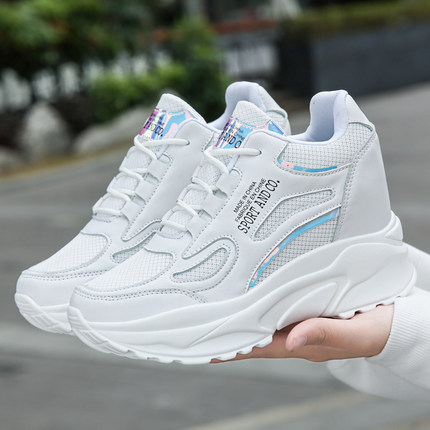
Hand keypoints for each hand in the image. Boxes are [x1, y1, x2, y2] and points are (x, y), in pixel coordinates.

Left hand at [212, 305, 393, 362]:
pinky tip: (254, 297)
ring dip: (244, 317)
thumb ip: (324, 334)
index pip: (261, 347)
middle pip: (257, 334)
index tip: (209, 348)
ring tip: (220, 312)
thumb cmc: (375, 330)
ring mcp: (302, 321)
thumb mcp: (353, 333)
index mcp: (304, 343)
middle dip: (232, 332)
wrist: (393, 321)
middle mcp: (297, 333)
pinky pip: (279, 307)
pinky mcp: (308, 308)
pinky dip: (263, 304)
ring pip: (266, 320)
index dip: (235, 348)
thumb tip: (291, 341)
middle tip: (204, 327)